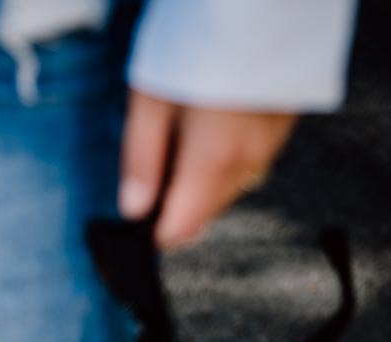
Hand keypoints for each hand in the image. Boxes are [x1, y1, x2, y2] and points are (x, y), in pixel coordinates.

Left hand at [119, 91, 297, 248]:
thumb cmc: (200, 36)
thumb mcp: (151, 95)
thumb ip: (141, 159)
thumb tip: (133, 209)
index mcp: (211, 162)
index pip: (180, 229)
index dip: (154, 228)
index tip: (137, 214)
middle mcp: (248, 162)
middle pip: (205, 212)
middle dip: (177, 202)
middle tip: (155, 161)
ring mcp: (271, 144)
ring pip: (228, 188)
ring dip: (202, 179)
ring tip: (183, 131)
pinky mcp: (283, 124)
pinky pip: (249, 160)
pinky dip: (226, 156)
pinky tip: (212, 122)